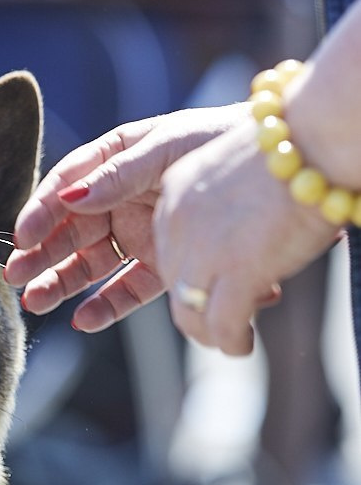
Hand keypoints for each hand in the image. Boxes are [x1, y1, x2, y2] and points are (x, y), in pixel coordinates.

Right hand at [4, 104, 246, 329]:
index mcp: (113, 161)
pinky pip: (127, 289)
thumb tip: (71, 197)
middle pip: (70, 230)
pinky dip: (105, 306)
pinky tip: (83, 320)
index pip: (66, 186)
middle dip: (41, 254)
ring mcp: (138, 233)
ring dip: (61, 282)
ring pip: (90, 263)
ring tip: (36, 302)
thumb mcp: (164, 146)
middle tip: (15, 276)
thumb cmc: (217, 139)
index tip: (23, 235)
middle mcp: (119, 199)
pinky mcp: (161, 263)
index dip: (41, 211)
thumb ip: (117, 174)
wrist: (279, 163)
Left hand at [154, 118, 337, 355]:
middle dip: (197, 308)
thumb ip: (212, 205)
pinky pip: (221, 325)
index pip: (167, 251)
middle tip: (224, 320)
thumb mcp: (232, 172)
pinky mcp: (235, 272)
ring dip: (209, 334)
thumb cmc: (291, 152)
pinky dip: (231, 342)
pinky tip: (242, 344)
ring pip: (189, 314)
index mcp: (174, 195)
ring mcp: (203, 250)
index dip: (190, 275)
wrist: (317, 140)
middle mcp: (177, 224)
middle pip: (174, 284)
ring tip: (231, 340)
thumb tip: (198, 228)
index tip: (213, 286)